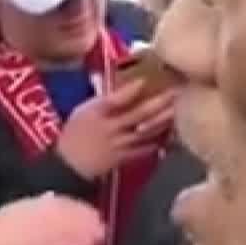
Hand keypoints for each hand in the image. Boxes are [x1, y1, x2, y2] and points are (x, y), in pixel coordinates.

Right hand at [56, 81, 174, 179]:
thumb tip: (129, 89)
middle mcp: (108, 127)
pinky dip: (156, 142)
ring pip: (144, 132)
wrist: (68, 165)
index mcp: (95, 113)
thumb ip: (104, 102)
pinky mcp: (122, 158)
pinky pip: (142, 149)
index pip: (114, 99)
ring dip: (162, 121)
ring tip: (177, 111)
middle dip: (158, 103)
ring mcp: (117, 144)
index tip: (146, 80)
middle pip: (137, 114)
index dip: (130, 90)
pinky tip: (169, 136)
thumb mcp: (83, 111)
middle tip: (176, 92)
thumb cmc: (75, 133)